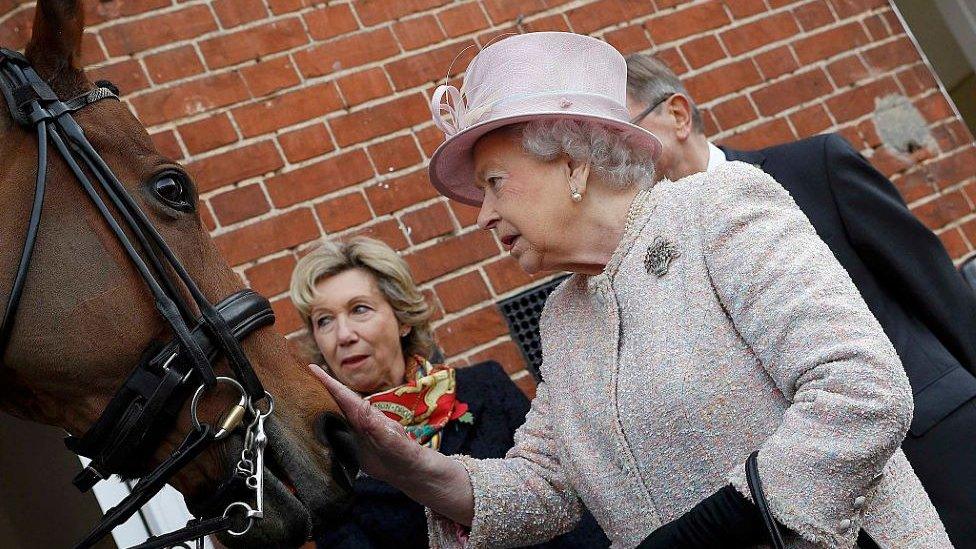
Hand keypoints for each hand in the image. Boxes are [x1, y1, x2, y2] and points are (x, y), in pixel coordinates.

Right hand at [308, 364, 427, 482]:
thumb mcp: (389, 437)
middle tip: (297, 378)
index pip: (341, 394)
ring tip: (297, 397)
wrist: (407, 470)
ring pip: (330, 415)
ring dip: (315, 405)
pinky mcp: (349, 446)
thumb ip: (376, 424)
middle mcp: (355, 420)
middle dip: (316, 388)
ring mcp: (352, 432)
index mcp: (363, 414)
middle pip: (333, 400)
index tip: (311, 367)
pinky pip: (331, 433)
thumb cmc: (402, 451)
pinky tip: (308, 426)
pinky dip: (319, 427)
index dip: (326, 381)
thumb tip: (362, 405)